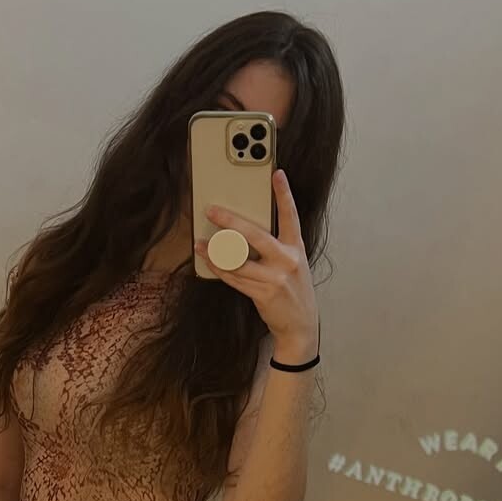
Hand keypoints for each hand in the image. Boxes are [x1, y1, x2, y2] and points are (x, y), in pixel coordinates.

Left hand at [195, 169, 318, 362]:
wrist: (300, 326)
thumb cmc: (294, 292)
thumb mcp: (294, 264)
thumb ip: (277, 247)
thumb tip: (247, 232)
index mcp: (296, 248)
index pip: (291, 216)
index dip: (284, 195)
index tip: (277, 174)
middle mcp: (287, 260)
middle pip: (255, 235)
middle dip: (231, 222)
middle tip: (213, 211)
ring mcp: (274, 278)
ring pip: (239, 260)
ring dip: (216, 252)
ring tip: (200, 243)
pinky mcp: (262, 294)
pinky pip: (235, 278)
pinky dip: (220, 269)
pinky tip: (209, 261)